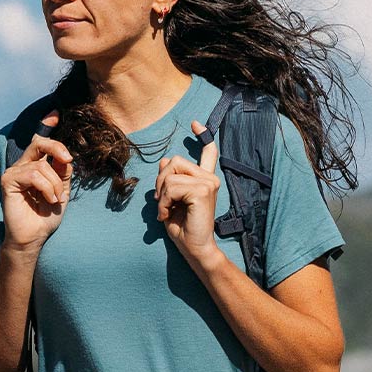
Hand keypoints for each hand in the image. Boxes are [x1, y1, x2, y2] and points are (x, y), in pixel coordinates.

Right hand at [0, 110, 72, 252]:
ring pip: (41, 165)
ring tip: (55, 198)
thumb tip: (65, 155)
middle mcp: (22, 166)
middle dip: (57, 148)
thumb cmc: (46, 216)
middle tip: (68, 160)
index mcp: (35, 166)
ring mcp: (13, 172)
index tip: (55, 112)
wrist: (34, 237)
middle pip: (39, 143)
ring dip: (54, 183)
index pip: (40, 141)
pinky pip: (32, 174)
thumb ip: (63, 172)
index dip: (46, 125)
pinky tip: (48, 199)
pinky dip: (46, 186)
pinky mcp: (8, 181)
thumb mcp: (61, 190)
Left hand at [154, 120, 221, 264]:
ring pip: (171, 174)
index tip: (195, 123)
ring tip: (165, 211)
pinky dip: (164, 202)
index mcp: (205, 179)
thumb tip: (165, 160)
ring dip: (161, 195)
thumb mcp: (171, 200)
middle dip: (161, 180)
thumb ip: (170, 180)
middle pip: (175, 160)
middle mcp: (210, 178)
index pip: (208, 152)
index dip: (203, 135)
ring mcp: (208, 183)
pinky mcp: (202, 191)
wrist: (194, 248)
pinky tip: (167, 214)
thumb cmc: (183, 227)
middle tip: (161, 201)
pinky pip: (172, 187)